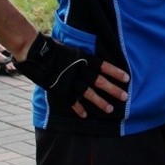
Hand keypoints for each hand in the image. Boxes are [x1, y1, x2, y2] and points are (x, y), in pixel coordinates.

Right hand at [14, 32, 128, 117]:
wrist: (37, 54)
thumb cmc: (56, 49)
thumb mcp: (73, 49)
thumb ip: (84, 57)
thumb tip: (94, 61)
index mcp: (83, 58)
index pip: (103, 65)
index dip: (115, 72)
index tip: (127, 78)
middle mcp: (79, 69)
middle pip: (99, 80)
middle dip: (113, 89)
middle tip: (125, 97)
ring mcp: (69, 80)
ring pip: (88, 92)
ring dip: (99, 101)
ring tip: (110, 109)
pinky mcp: (59, 89)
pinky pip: (70, 100)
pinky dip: (78, 108)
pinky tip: (85, 115)